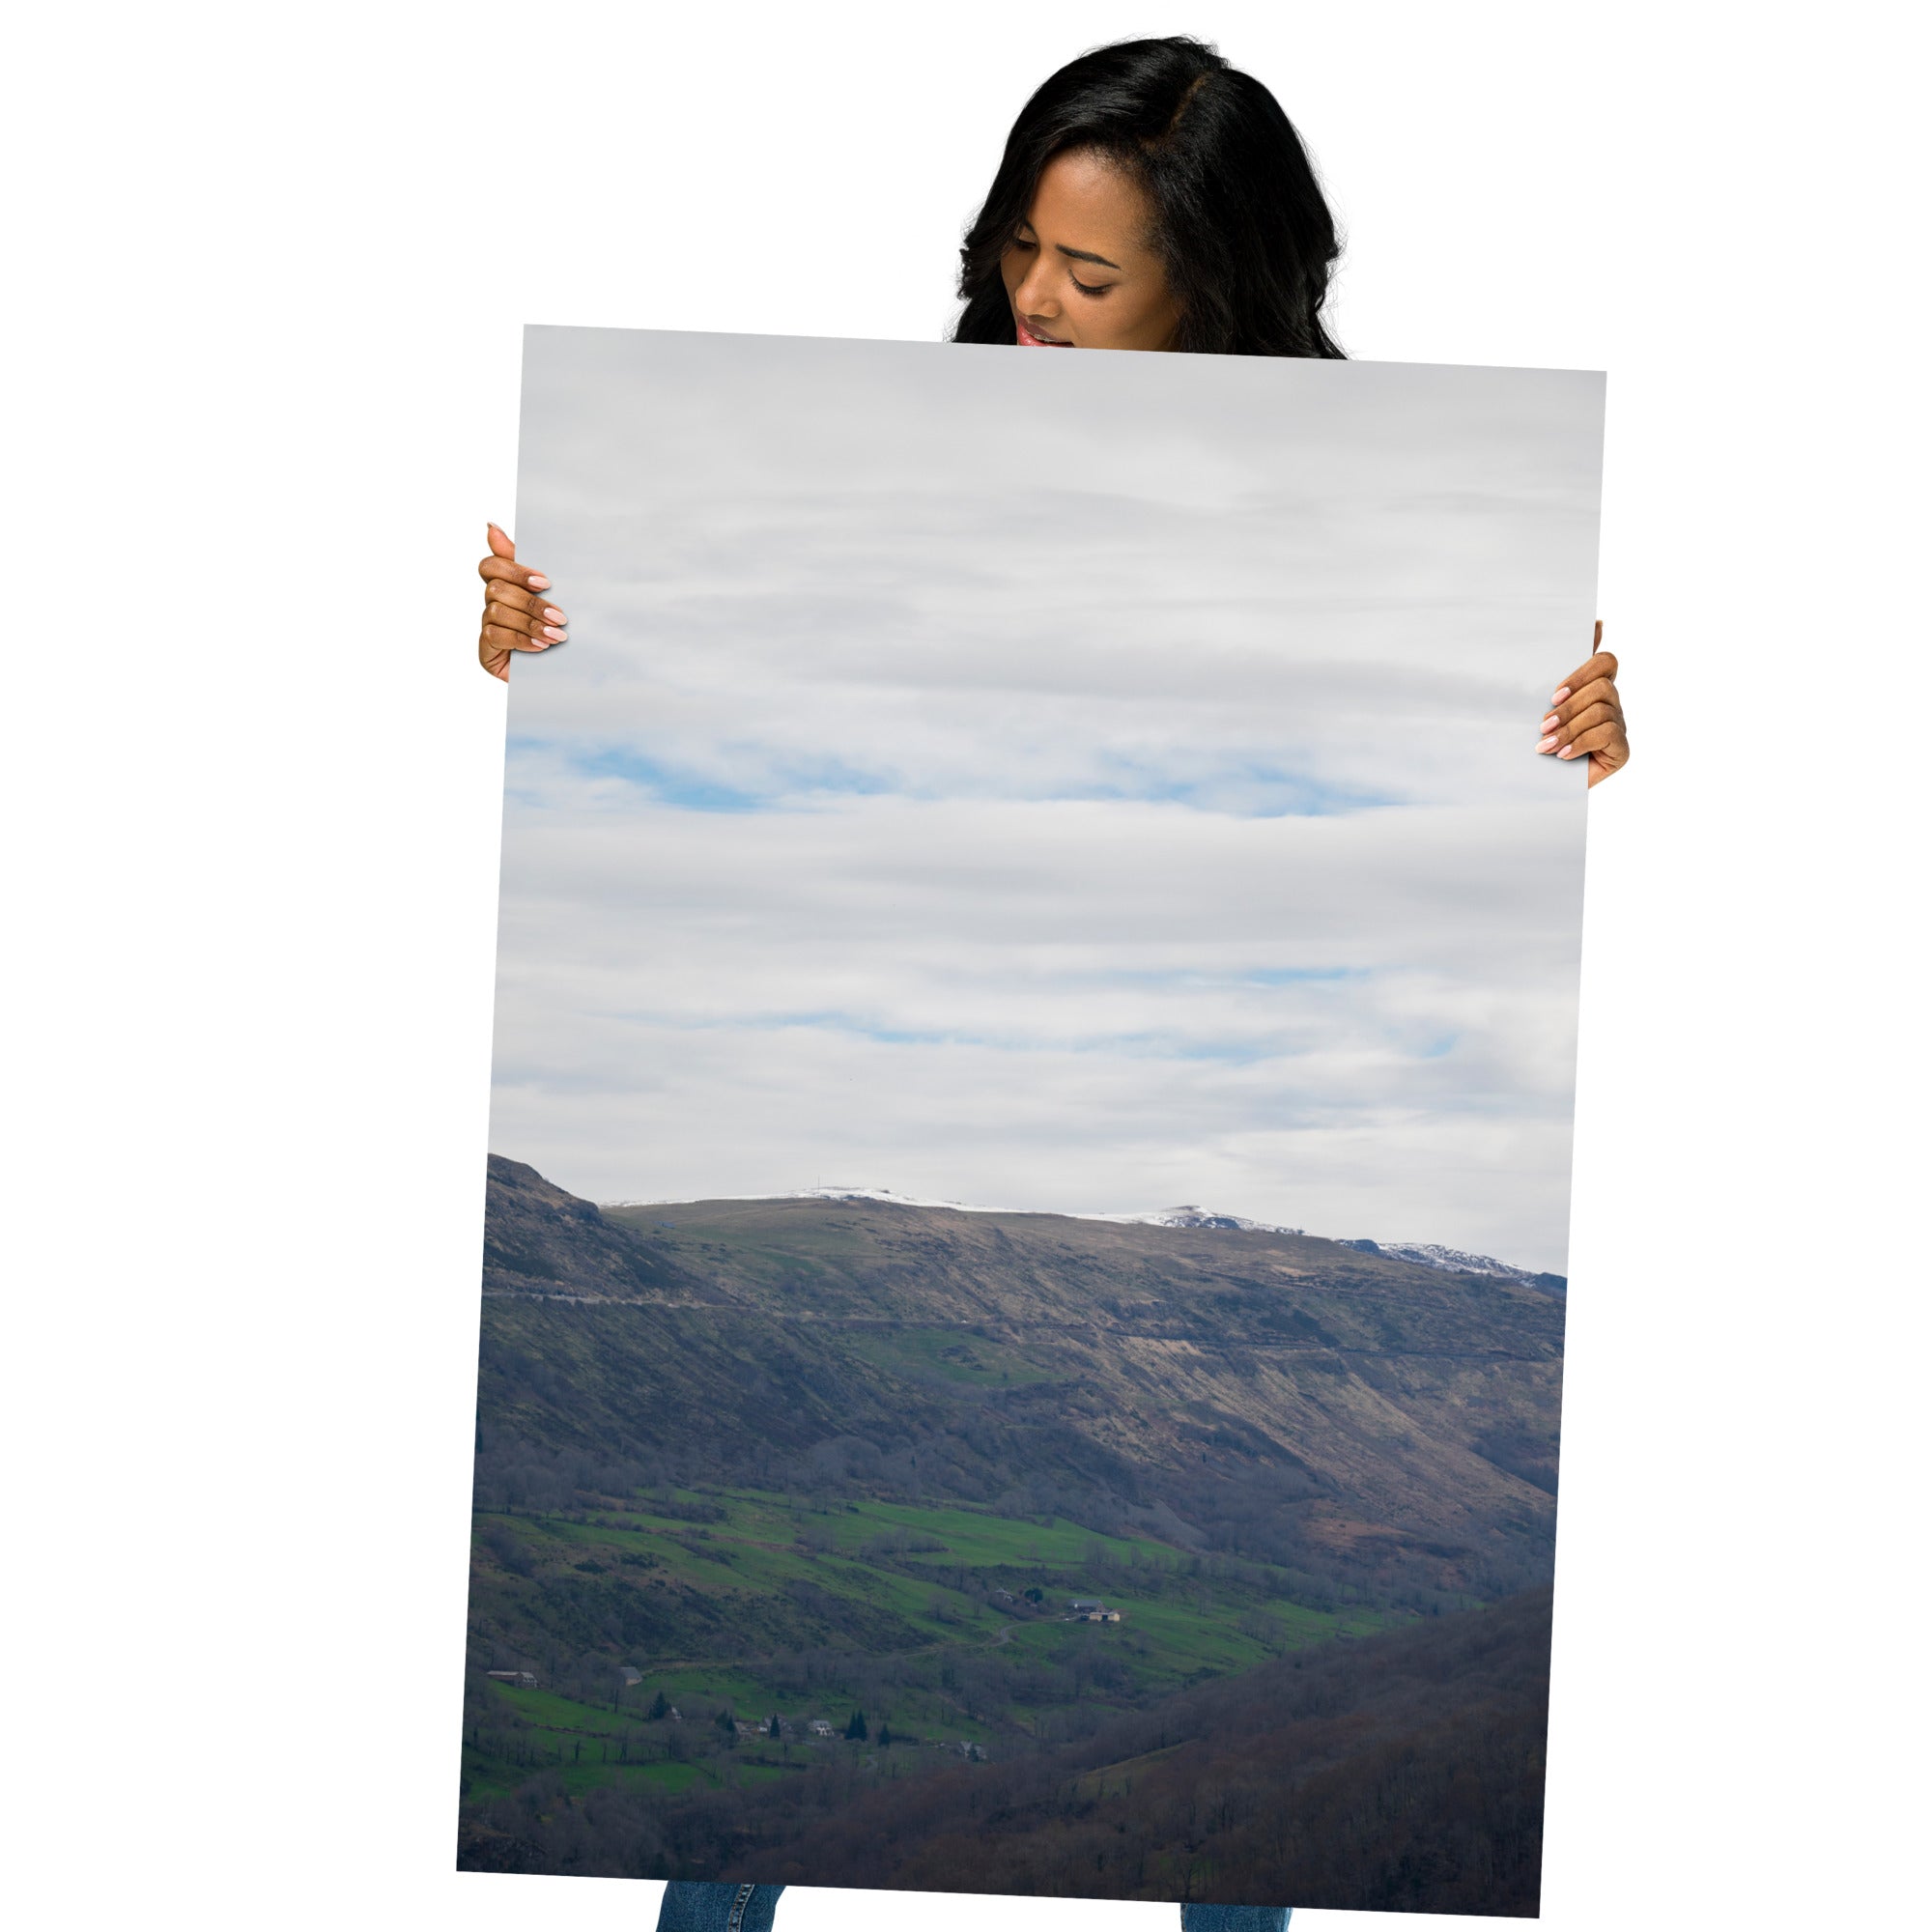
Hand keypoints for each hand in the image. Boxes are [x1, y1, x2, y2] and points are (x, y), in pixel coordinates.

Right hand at [477, 523, 566, 680]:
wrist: (563, 673)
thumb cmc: (557, 629)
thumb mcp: (552, 595)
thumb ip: (527, 565)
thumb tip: (490, 527)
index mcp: (505, 585)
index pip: (491, 565)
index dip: (514, 570)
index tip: (544, 582)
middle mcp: (492, 604)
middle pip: (496, 589)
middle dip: (531, 603)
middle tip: (560, 616)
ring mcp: (487, 627)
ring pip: (496, 612)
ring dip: (530, 623)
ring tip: (557, 636)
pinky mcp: (486, 650)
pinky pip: (495, 636)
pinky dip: (521, 640)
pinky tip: (541, 647)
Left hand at [1537, 621, 1628, 786]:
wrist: (1537, 785)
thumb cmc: (1539, 740)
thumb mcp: (1542, 705)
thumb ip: (1560, 670)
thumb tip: (1595, 624)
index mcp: (1594, 688)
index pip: (1605, 661)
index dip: (1582, 672)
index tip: (1554, 694)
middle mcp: (1612, 704)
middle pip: (1603, 686)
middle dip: (1569, 706)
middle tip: (1543, 725)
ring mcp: (1619, 726)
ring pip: (1602, 710)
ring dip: (1569, 728)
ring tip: (1546, 745)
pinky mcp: (1622, 750)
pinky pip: (1608, 734)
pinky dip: (1581, 743)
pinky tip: (1563, 755)